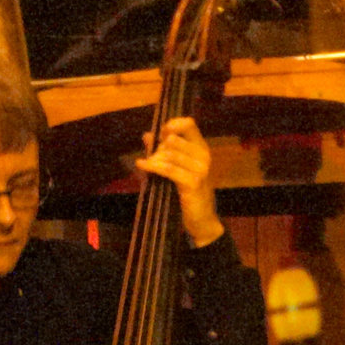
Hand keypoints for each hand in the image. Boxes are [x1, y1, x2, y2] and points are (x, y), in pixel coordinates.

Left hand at [136, 118, 222, 248]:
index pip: (189, 124)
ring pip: (170, 154)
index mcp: (201, 148)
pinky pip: (168, 169)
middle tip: (153, 159)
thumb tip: (147, 135)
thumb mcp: (174, 170)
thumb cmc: (187, 195)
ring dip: (154, 159)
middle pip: (174, 140)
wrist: (201, 220)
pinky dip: (152, 166)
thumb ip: (161, 152)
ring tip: (147, 166)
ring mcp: (200, 168)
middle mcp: (203, 155)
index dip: (172, 125)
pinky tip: (141, 165)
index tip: (160, 133)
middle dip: (158, 148)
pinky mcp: (193, 182)